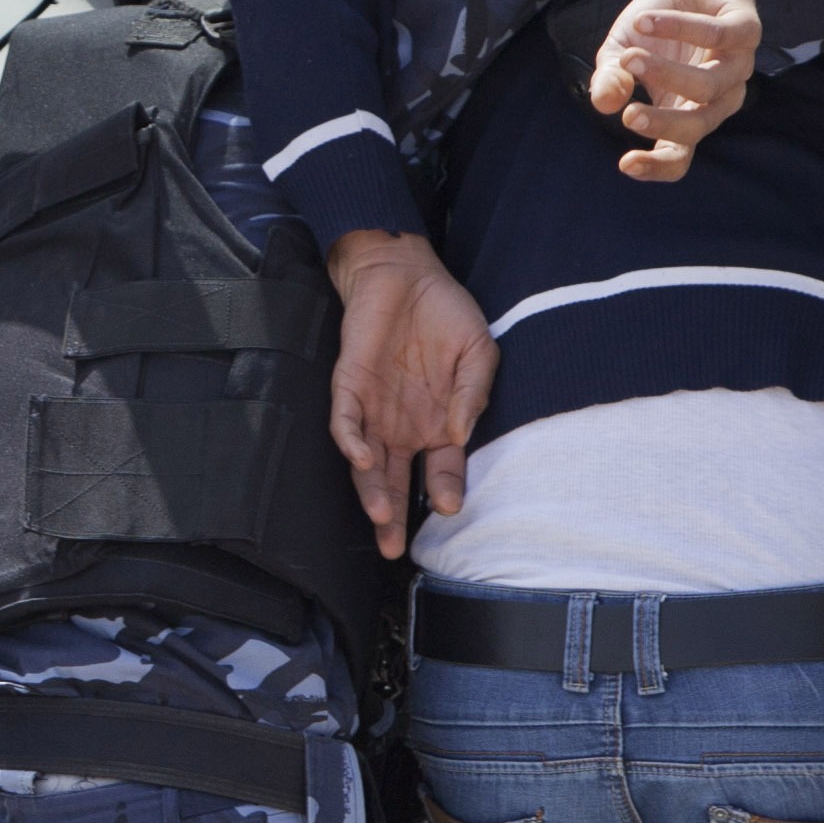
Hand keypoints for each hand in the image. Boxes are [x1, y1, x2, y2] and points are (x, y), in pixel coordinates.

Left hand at [326, 230, 492, 558]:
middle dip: (393, 517)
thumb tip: (462, 434)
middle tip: (394, 549)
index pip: (440, 472)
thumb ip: (473, 393)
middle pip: (396, 482)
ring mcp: (374, 410)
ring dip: (371, 490)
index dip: (445, 491)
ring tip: (379, 516)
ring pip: (367, 463)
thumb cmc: (445, 315)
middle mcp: (403, 427)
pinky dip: (351, 441)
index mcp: (438, 425)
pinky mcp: (349, 387)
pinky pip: (345, 422)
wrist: (405, 273)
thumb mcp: (478, 352)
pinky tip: (362, 458)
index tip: (451, 508)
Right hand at [584, 0, 816, 182]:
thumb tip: (604, 103)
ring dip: (665, 73)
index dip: (656, 167)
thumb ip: (610, 77)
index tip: (625, 163)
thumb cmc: (660, 20)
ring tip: (629, 56)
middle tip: (628, 113)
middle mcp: (718, 96)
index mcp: (687, 111)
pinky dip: (681, 30)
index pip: (678, 156)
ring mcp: (737, 65)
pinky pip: (718, 37)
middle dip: (662, 123)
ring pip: (709, 85)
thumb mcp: (622, 48)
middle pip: (696, 128)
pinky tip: (647, 22)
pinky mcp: (747, 29)